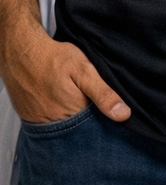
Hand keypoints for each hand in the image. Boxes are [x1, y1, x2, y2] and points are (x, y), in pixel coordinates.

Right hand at [1, 19, 129, 124]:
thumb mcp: (84, 70)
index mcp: (73, 115)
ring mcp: (42, 125)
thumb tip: (123, 115)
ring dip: (73, 121)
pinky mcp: (32, 121)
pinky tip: (62, 103)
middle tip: (89, 100)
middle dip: (90, 122)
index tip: (112, 113)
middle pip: (80, 131)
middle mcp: (57, 126)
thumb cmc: (54, 59)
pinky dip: (58, 118)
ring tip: (75, 100)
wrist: (22, 53)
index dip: (104, 121)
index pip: (96, 129)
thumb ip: (103, 93)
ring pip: (65, 130)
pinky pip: (50, 126)